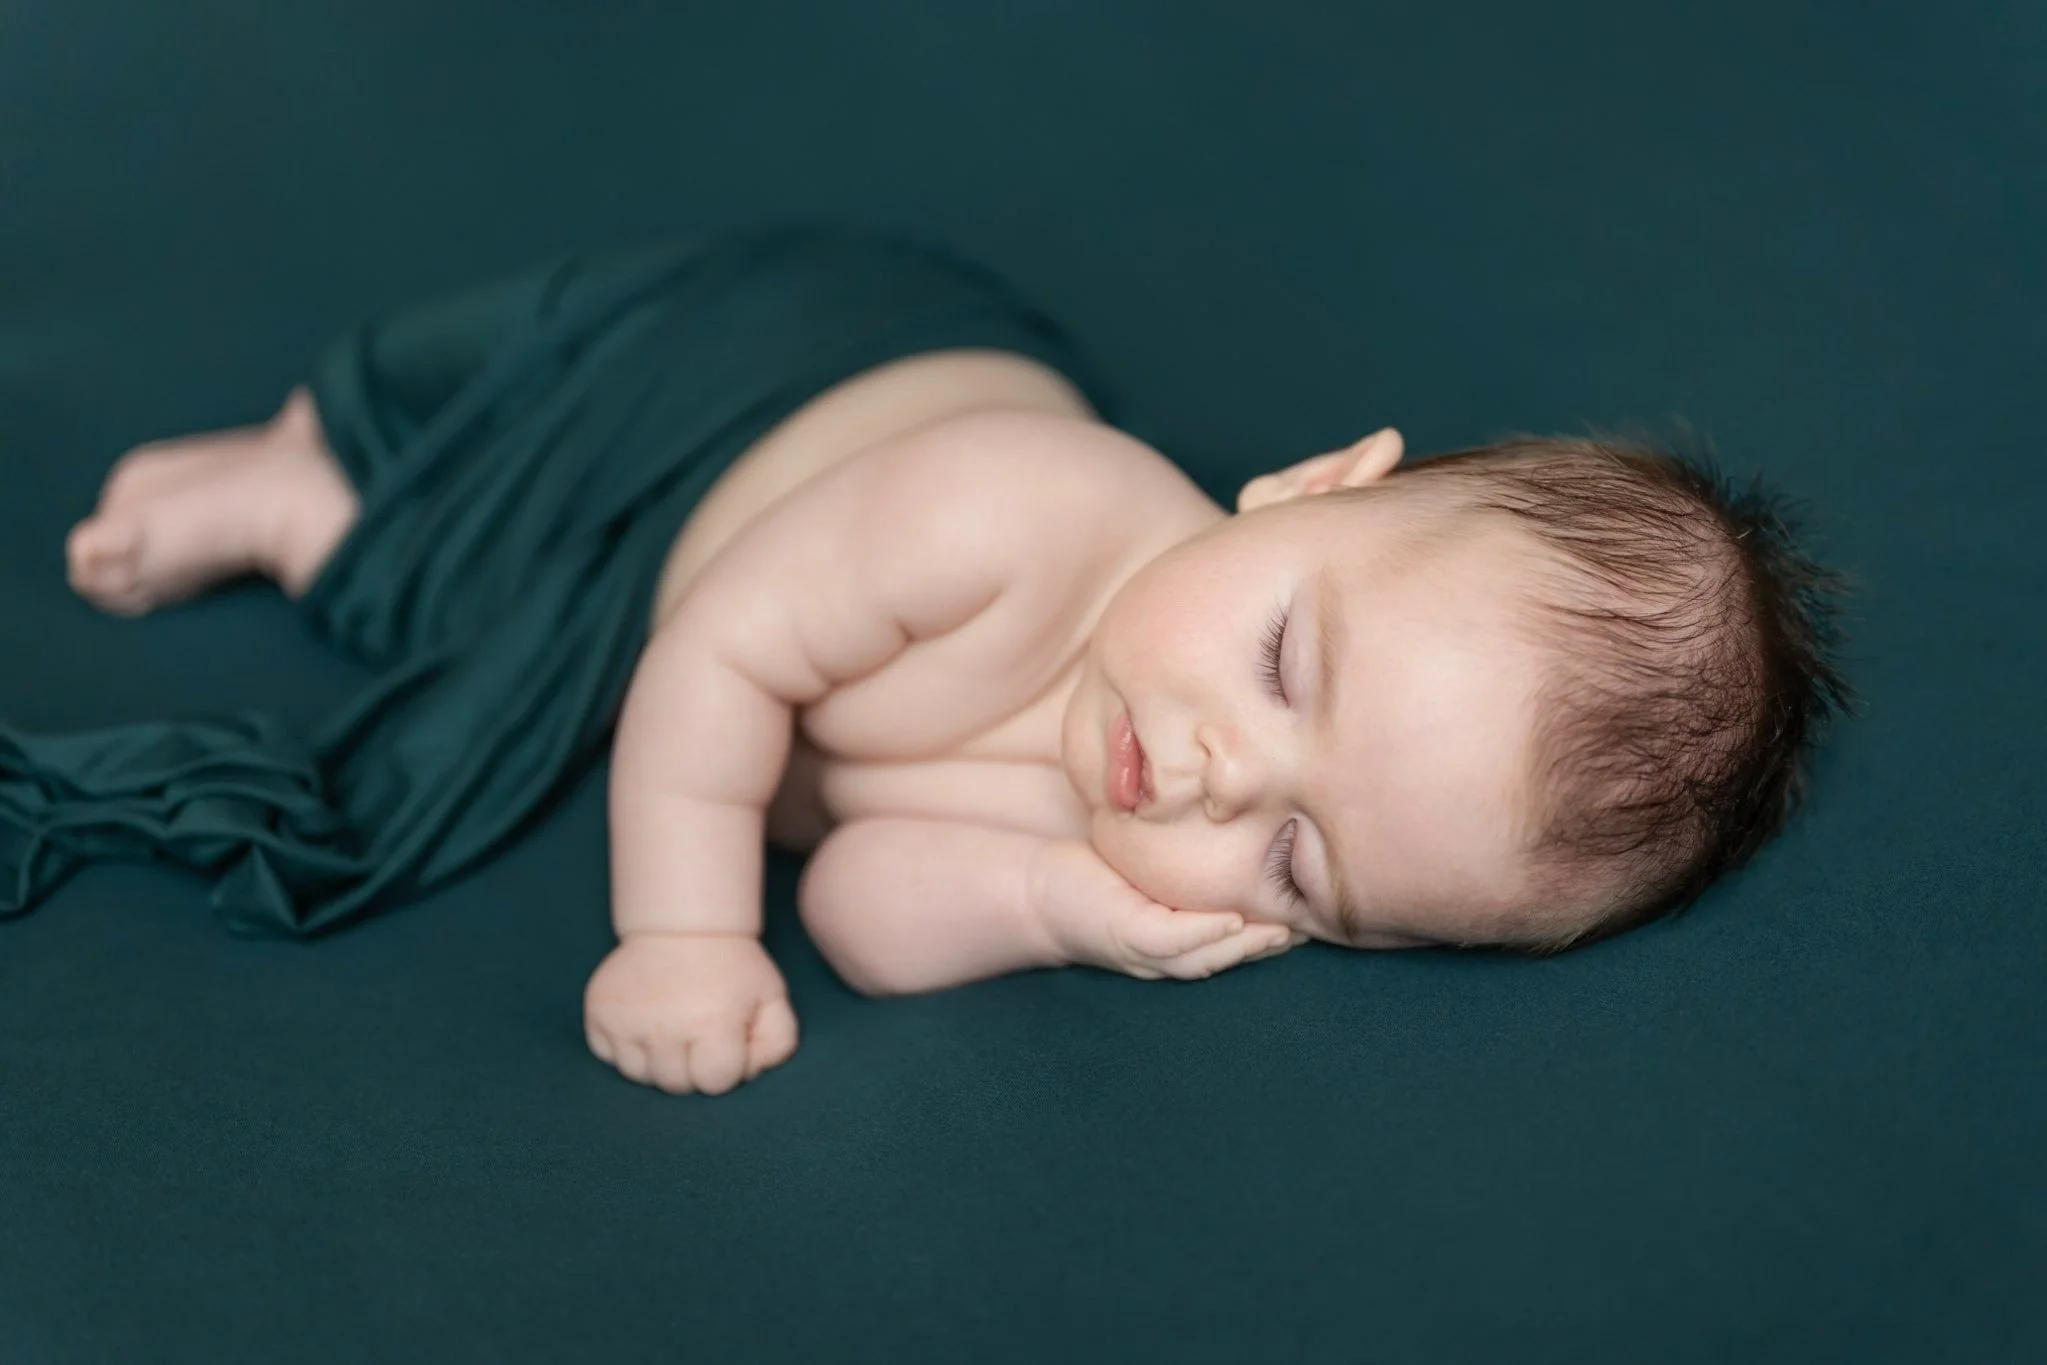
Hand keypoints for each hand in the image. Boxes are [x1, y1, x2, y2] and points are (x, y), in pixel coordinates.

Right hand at [583, 931, 799, 1094]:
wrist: (682, 923)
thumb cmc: (731, 967)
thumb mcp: (771, 998)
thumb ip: (777, 1045)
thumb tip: (749, 1075)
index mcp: (711, 1022)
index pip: (715, 1082)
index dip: (726, 1064)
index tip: (726, 1037)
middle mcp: (664, 1025)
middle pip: (676, 1085)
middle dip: (692, 1067)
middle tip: (698, 1031)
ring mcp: (625, 1020)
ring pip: (640, 1075)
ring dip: (658, 1060)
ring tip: (672, 1026)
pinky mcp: (598, 1013)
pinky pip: (608, 1057)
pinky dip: (626, 1047)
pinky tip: (645, 1021)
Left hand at [1029, 839, 1302, 980]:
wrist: (1033, 891)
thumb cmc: (1095, 873)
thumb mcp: (1150, 863)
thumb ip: (1186, 850)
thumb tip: (1226, 813)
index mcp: (1180, 934)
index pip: (1239, 936)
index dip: (1277, 927)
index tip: (1318, 910)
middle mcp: (1169, 951)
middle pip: (1233, 954)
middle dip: (1274, 945)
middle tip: (1317, 929)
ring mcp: (1148, 949)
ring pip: (1209, 955)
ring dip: (1248, 948)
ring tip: (1287, 933)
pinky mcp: (1125, 935)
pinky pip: (1171, 941)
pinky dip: (1203, 935)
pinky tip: (1233, 923)